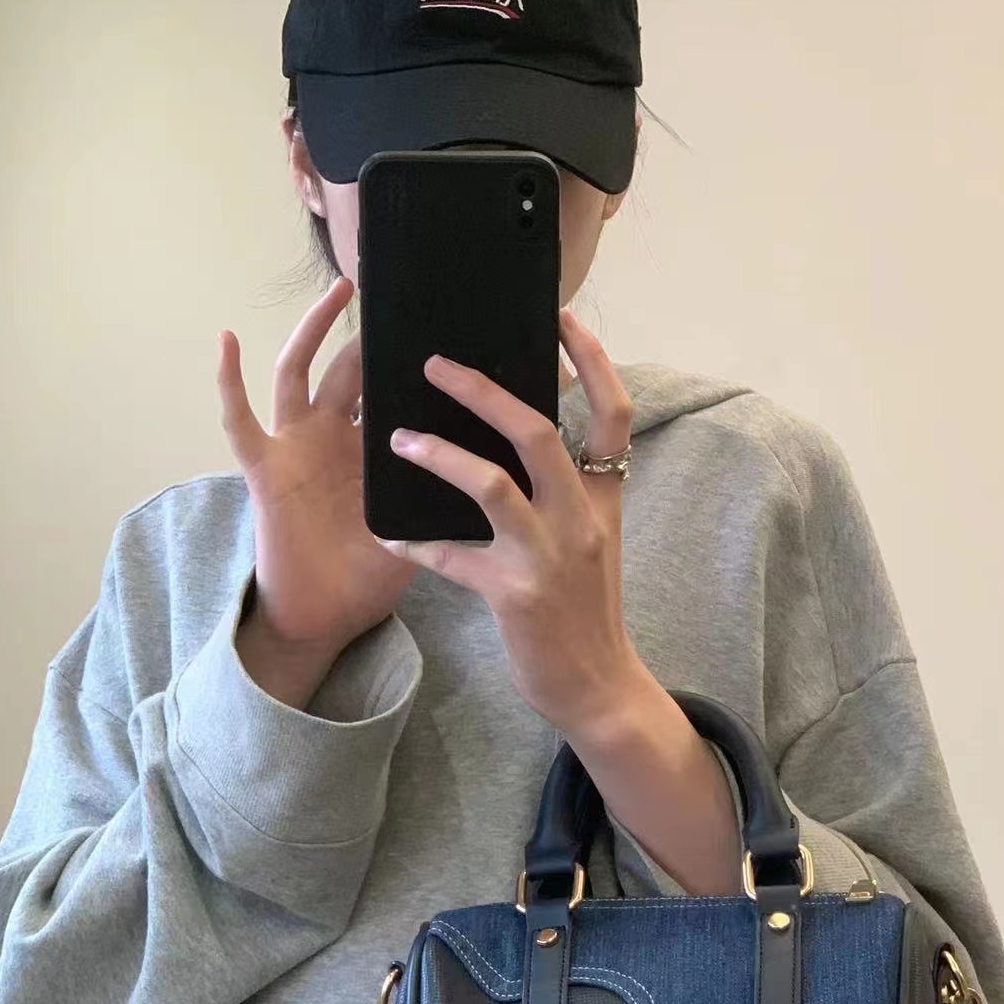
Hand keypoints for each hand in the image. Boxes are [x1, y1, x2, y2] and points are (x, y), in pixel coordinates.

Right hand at [216, 275, 418, 659]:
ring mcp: (296, 446)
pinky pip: (239, 419)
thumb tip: (512, 460)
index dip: (413, 358)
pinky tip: (225, 341)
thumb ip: (450, 489)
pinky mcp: (265, 468)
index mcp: (372, 448)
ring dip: (315, 328)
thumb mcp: (420, 522)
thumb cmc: (370, 576)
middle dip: (373, 328)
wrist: (325, 617)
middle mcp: (333, 436)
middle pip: (352, 368)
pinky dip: (227, 381)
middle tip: (399, 284)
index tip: (444, 319)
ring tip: (340, 288)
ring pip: (300, 371)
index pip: (393, 388)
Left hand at [374, 310, 645, 738]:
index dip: (593, 360)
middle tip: (434, 364)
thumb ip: (569, 490)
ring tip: (395, 439)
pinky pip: (452, 556)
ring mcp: (548, 556)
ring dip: (438, 455)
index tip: (563, 317)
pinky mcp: (514, 595)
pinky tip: (389, 537)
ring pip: (491, 484)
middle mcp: (580, 518)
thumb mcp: (593, 540)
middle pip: (538, 431)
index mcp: (601, 497)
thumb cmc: (586, 610)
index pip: (613, 413)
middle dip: (482, 391)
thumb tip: (523, 433)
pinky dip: (416, 544)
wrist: (599, 686)